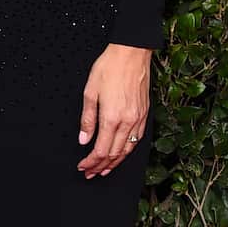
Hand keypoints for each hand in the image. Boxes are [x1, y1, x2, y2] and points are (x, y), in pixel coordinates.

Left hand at [77, 45, 150, 178]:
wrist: (132, 53)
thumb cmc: (109, 67)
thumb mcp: (90, 91)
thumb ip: (87, 119)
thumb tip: (84, 139)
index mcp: (112, 117)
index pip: (101, 150)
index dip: (91, 162)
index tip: (82, 166)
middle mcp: (127, 122)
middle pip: (114, 154)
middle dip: (100, 167)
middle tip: (89, 173)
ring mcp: (138, 119)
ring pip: (127, 150)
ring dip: (114, 163)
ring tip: (104, 170)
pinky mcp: (144, 114)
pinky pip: (137, 140)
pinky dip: (128, 151)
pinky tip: (121, 154)